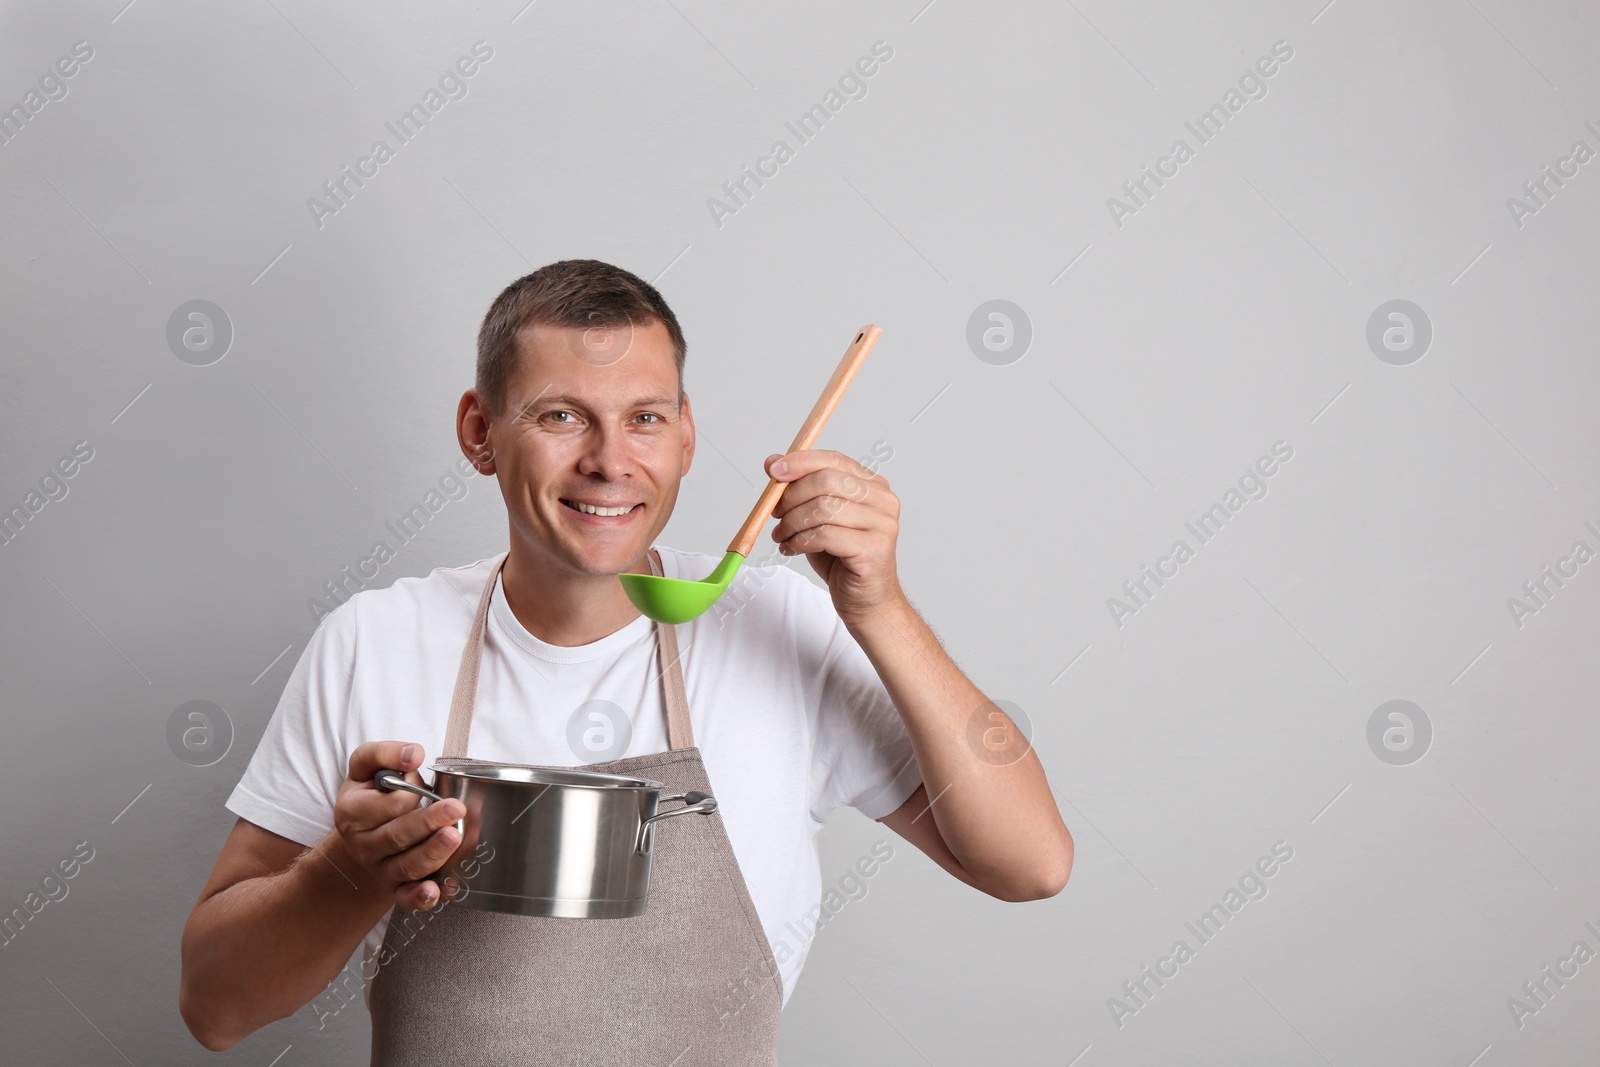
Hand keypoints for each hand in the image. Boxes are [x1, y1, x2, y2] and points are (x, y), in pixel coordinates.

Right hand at [333, 741, 465, 912]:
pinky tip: (440, 891)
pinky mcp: (395, 888)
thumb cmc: (371, 793)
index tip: (420, 782)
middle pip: (397, 837)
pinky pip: (407, 898)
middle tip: (455, 809)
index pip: (386, 805)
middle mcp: (363, 845)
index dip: (409, 791)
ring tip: (454, 838)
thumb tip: (413, 754)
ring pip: (406, 867)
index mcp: (352, 813)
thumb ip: (386, 754)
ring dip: (432, 854)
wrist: (360, 832)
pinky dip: (423, 898)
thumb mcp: (367, 767)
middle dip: (428, 822)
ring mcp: (379, 869)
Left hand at [765, 449, 904, 623]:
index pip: (834, 460)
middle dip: (792, 496)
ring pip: (823, 508)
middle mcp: (883, 501)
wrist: (867, 602)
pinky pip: (825, 535)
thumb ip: (800, 491)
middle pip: (827, 481)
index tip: (773, 471)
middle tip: (774, 514)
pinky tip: (792, 549)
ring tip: (781, 536)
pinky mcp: (874, 549)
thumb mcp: (817, 519)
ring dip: (792, 522)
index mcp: (872, 486)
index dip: (800, 462)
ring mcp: (882, 525)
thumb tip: (773, 463)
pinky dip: (800, 541)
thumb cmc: (843, 559)